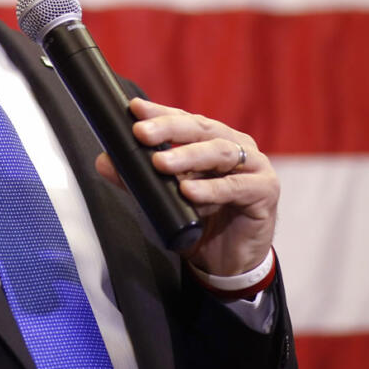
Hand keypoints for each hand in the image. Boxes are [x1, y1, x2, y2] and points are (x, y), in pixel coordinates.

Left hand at [95, 97, 277, 275]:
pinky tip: (190, 192)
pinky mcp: (265, 191)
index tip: (134, 108)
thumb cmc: (197, 220)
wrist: (226, 260)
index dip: (160, 112)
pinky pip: (236, 187)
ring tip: (160, 163)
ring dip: (188, 156)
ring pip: (219, 153)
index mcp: (212, 139)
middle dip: (169, 129)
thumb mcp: (161, 198)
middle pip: (201, 129)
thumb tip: (103, 161)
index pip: (184, 119)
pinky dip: (211, 189)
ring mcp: (254, 166)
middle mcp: (235, 145)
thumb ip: (135, 179)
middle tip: (141, 133)